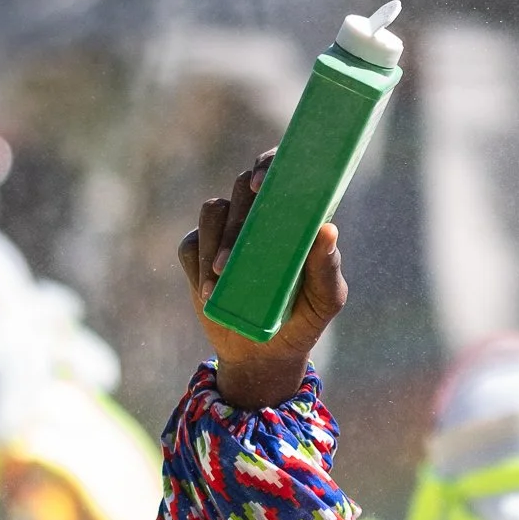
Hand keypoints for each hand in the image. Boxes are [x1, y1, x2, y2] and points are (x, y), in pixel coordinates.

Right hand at [178, 149, 348, 410]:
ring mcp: (227, 231)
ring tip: (222, 278)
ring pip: (213, 212)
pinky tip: (211, 291)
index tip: (260, 185)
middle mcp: (260, 216)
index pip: (282, 172)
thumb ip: (327, 266)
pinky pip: (191, 244)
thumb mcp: (325, 300)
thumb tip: (327, 229)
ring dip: (216, 242)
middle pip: (241, 187)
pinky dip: (198, 265)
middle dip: (237, 218)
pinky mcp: (199, 251)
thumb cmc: (304, 320)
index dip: (268, 165)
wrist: (264, 354)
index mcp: (293, 217)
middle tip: (233, 255)